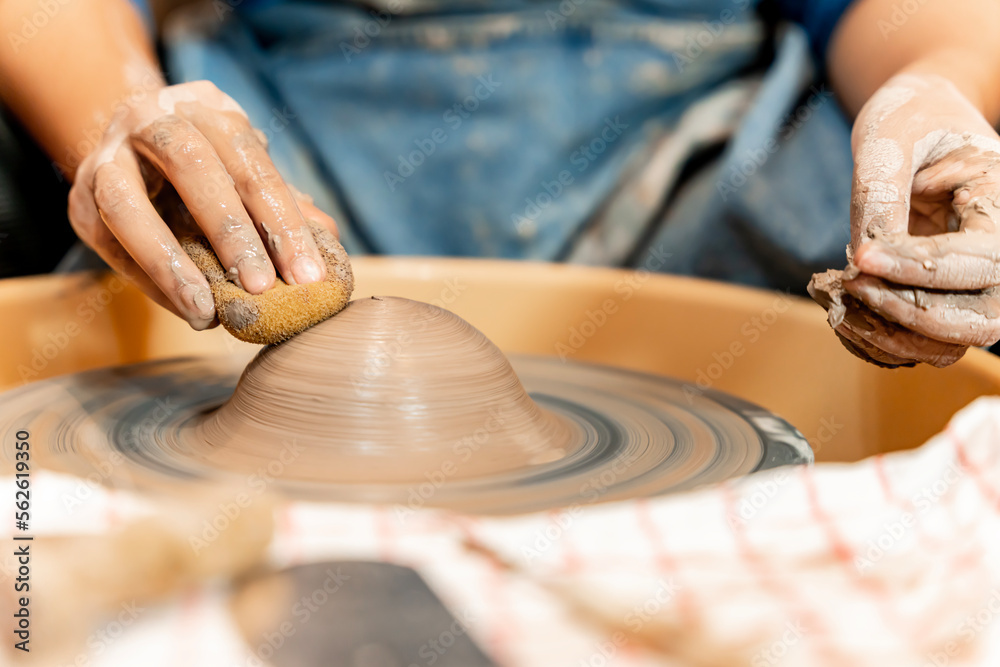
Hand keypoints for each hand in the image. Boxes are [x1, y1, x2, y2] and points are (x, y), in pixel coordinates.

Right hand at [68, 80, 337, 329]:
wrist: (135, 147)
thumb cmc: (213, 167)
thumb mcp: (248, 172)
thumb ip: (283, 203)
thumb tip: (327, 239)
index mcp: (209, 107)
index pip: (251, 160)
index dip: (281, 219)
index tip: (306, 274)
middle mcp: (152, 116)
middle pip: (191, 166)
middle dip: (231, 232)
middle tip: (261, 287)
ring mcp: (107, 153)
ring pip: (127, 203)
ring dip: (170, 262)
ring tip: (207, 312)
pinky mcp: (79, 195)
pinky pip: (110, 241)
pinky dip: (149, 279)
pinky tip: (185, 308)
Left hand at [811, 73, 999, 366]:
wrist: (918, 121)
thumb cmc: (909, 119)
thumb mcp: (890, 140)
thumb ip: (881, 197)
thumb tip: (865, 260)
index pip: (982, 260)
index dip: (918, 267)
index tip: (860, 258)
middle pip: (982, 321)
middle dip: (907, 312)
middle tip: (848, 283)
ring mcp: (978, 285)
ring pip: (950, 344)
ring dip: (889, 335)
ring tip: (837, 298)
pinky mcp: (944, 299)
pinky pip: (921, 345)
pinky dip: (878, 341)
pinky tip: (841, 314)